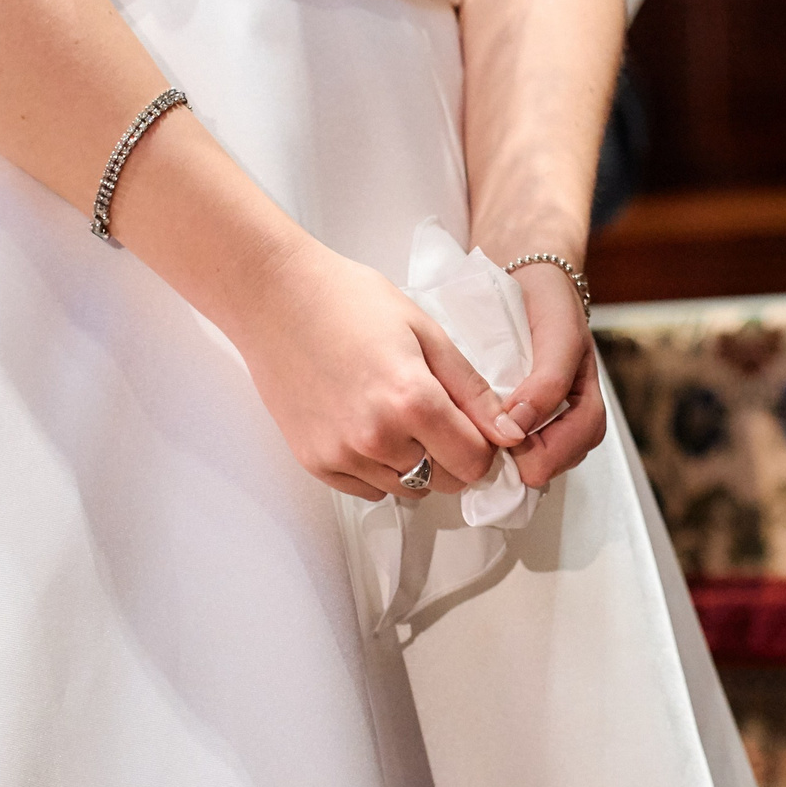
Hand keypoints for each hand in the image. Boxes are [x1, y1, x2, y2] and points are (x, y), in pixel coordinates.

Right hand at [228, 241, 523, 500]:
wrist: (275, 297)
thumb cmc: (349, 301)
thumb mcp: (426, 331)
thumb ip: (471, 390)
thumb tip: (510, 434)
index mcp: (413, 401)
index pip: (475, 462)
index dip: (484, 444)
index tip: (474, 424)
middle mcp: (377, 438)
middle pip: (445, 482)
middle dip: (453, 455)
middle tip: (436, 415)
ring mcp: (342, 455)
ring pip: (408, 489)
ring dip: (415, 463)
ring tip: (394, 413)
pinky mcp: (315, 462)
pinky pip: (368, 489)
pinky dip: (378, 469)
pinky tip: (367, 425)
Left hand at [499, 258, 606, 487]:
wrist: (530, 277)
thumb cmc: (551, 303)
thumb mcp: (558, 335)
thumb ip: (547, 383)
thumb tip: (519, 429)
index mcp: (587, 406)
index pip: (566, 453)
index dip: (534, 452)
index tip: (501, 433)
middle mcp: (570, 421)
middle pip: (549, 466)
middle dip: (518, 457)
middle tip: (487, 431)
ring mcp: (546, 422)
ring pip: (529, 460)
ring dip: (504, 451)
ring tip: (483, 425)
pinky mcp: (523, 417)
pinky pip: (512, 446)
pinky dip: (495, 440)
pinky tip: (480, 424)